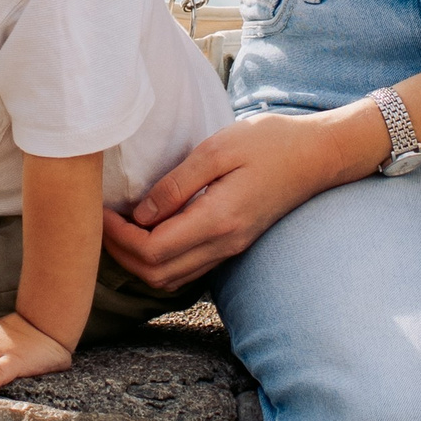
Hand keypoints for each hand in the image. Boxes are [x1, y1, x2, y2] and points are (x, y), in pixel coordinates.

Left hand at [100, 107, 378, 289]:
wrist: (318, 155)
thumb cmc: (270, 143)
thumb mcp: (217, 150)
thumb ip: (177, 184)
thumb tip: (140, 215)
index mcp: (218, 220)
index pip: (153, 250)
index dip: (119, 238)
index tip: (102, 213)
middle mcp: (224, 243)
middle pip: (157, 274)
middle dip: (122, 254)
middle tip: (102, 222)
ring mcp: (231, 248)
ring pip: (171, 277)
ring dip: (139, 260)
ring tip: (120, 227)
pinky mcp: (234, 243)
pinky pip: (188, 267)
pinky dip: (160, 258)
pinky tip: (150, 229)